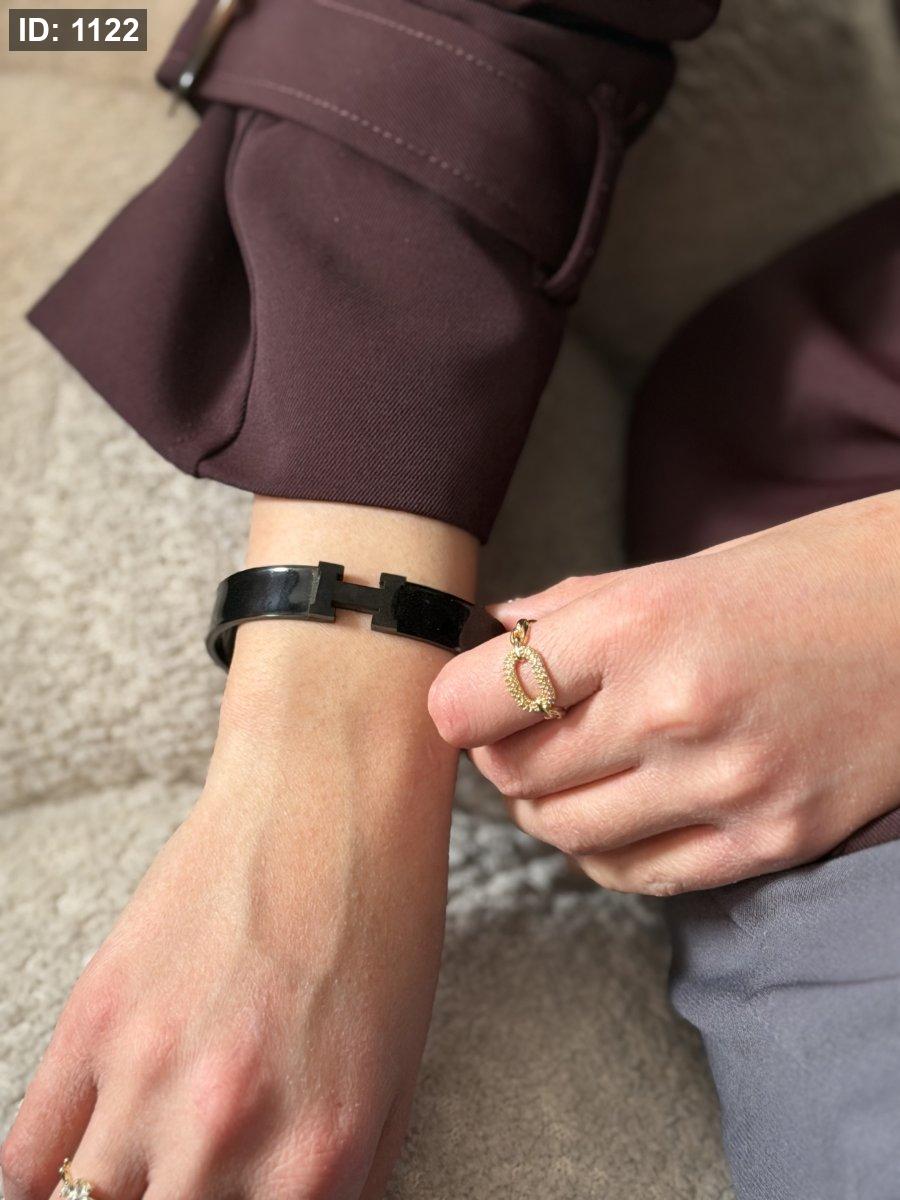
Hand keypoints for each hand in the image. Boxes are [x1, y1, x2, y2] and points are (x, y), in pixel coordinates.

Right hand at [1, 496, 474, 1199]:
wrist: (330, 795)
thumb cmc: (383, 920)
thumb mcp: (399, 1067)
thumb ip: (351, 1175)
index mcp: (322, 1154)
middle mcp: (226, 1131)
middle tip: (195, 1183)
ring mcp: (146, 1073)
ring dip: (120, 1196)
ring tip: (145, 1167)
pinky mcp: (93, 1017)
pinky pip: (28, 1157)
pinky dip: (41, 1177)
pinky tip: (76, 1161)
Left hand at [428, 492, 899, 894]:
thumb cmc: (803, 577)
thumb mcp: (680, 571)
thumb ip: (576, 609)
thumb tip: (496, 635)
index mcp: (639, 625)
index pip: (474, 699)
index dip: (457, 706)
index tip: (468, 704)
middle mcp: (673, 710)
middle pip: (514, 774)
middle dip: (500, 757)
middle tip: (520, 735)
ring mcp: (725, 785)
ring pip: (564, 834)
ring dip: (548, 807)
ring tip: (574, 773)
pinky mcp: (769, 840)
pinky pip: (638, 875)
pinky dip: (606, 851)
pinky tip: (621, 815)